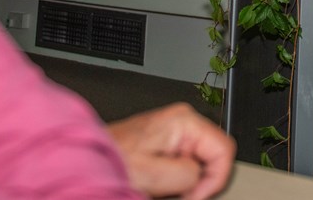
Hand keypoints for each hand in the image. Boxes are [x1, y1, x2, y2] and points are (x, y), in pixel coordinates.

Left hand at [107, 102, 235, 199]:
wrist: (88, 159)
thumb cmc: (112, 161)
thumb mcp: (153, 174)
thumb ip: (187, 174)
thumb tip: (200, 176)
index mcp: (184, 121)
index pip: (224, 150)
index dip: (215, 179)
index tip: (196, 195)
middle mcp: (184, 121)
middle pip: (214, 156)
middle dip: (199, 181)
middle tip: (176, 194)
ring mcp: (177, 130)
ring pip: (201, 163)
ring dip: (186, 181)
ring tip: (162, 188)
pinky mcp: (169, 142)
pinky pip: (187, 164)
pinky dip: (177, 179)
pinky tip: (159, 183)